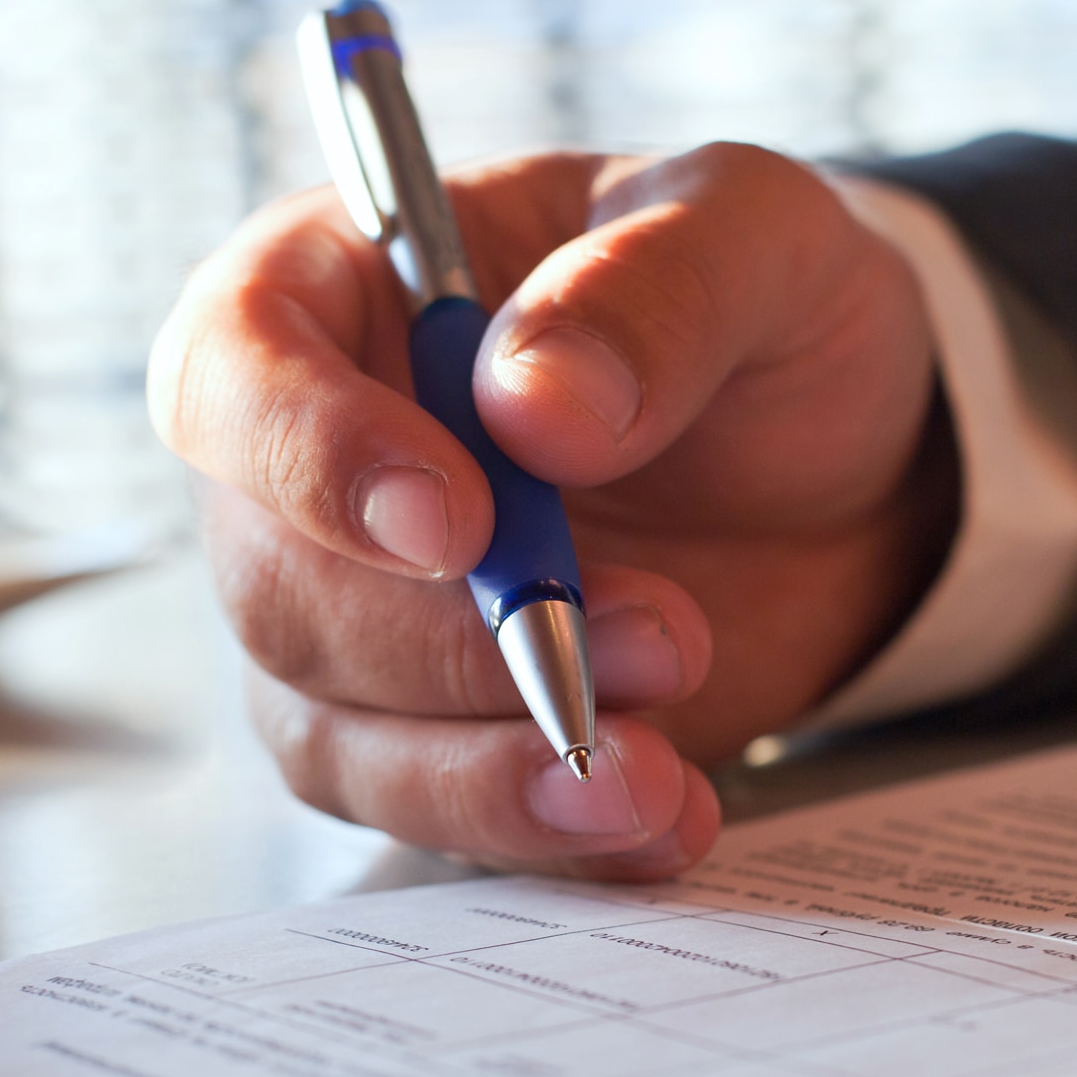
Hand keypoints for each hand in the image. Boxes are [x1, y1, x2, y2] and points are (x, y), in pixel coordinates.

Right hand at [149, 144, 952, 879]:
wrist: (842, 464)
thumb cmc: (761, 308)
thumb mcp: (753, 238)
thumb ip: (651, 292)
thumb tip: (532, 406)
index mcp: (346, 293)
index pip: (234, 370)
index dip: (311, 458)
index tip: (454, 525)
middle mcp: (321, 468)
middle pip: (281, 589)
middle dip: (459, 648)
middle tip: (660, 640)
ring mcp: (369, 614)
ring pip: (338, 736)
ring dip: (489, 775)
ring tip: (657, 779)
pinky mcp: (443, 728)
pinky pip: (437, 815)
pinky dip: (543, 838)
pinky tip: (666, 822)